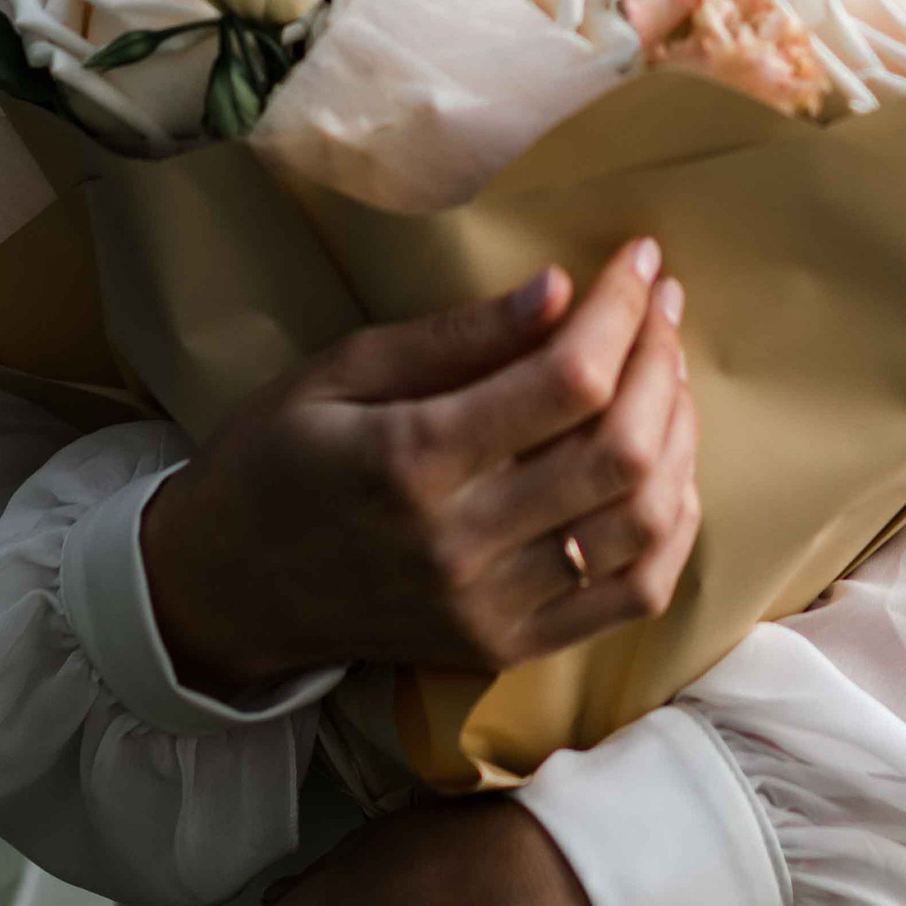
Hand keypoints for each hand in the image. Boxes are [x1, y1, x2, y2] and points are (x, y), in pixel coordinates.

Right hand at [140, 239, 698, 695]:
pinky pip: (631, 596)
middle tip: (662, 305)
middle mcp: (460, 545)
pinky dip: (671, 529)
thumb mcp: (339, 371)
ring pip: (640, 524)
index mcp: (411, 461)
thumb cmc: (275, 459)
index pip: (565, 380)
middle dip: (660, 361)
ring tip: (666, 376)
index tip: (641, 258)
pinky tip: (669, 469)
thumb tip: (559, 288)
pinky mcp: (506, 648)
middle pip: (619, 451)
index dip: (621, 310)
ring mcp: (489, 609)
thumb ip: (453, 338)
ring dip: (679, 438)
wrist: (225, 590)